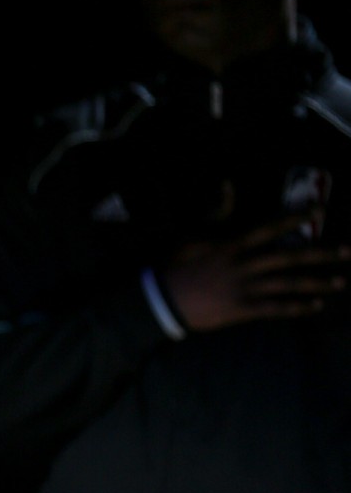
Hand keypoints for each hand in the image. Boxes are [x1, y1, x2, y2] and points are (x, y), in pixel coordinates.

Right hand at [158, 212, 348, 332]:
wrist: (161, 299)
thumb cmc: (175, 264)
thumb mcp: (192, 233)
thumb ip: (215, 210)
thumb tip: (227, 183)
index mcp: (233, 243)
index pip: (271, 227)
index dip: (296, 218)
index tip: (320, 209)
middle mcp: (245, 264)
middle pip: (289, 257)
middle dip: (321, 254)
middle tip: (347, 252)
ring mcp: (244, 288)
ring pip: (288, 284)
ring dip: (316, 282)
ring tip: (341, 281)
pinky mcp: (241, 309)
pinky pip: (275, 308)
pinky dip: (296, 307)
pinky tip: (315, 306)